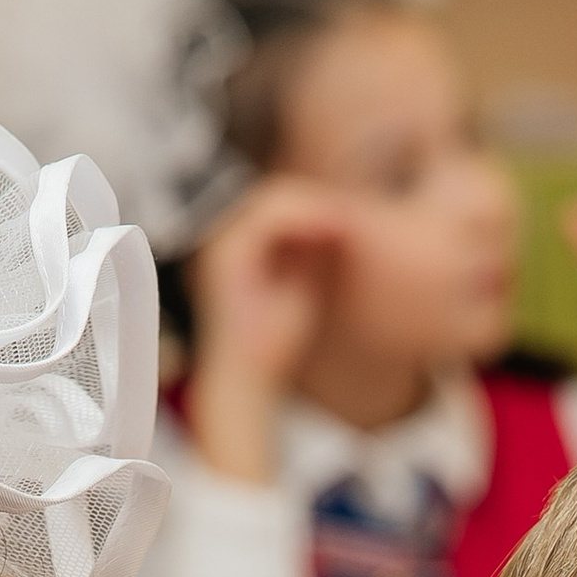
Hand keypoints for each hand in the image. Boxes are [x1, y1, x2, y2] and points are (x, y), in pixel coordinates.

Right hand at [185, 178, 360, 482]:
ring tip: (347, 222)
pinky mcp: (227, 254)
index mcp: (238, 246)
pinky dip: (304, 219)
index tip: (351, 221)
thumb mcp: (301, 288)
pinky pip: (269, 217)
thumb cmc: (272, 345)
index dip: (316, 208)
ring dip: (314, 207)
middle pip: (275, 196)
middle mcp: (224, 239)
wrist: (247, 380)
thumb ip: (311, 254)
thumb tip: (336, 223)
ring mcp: (222, 244)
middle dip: (317, 202)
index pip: (278, 207)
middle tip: (354, 216)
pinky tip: (331, 231)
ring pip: (272, 199)